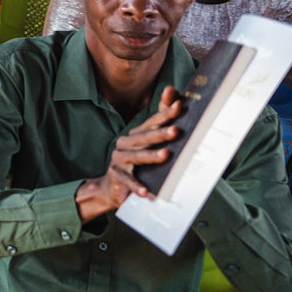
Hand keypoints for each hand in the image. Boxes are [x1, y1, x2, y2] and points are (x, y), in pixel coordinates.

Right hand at [76, 87, 181, 219]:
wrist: (113, 187)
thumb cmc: (136, 165)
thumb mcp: (148, 147)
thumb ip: (162, 127)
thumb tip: (176, 100)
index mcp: (135, 135)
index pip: (152, 122)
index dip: (165, 114)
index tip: (178, 106)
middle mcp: (125, 144)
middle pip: (144, 137)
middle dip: (160, 133)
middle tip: (175, 130)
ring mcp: (119, 159)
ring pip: (136, 157)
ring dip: (151, 156)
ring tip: (165, 155)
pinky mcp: (116, 175)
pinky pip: (127, 180)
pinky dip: (136, 185)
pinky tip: (146, 191)